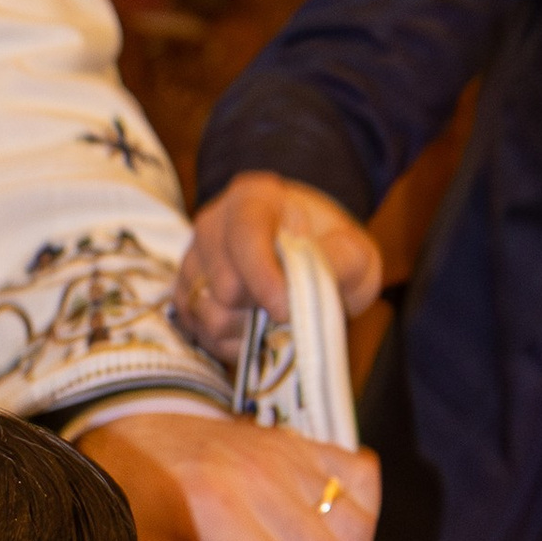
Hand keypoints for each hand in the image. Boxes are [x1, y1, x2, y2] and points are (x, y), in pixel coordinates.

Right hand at [175, 173, 381, 363]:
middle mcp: (214, 223)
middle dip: (260, 309)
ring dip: (245, 331)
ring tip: (271, 320)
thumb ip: (340, 261)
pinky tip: (253, 330)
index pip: (245, 235)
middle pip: (224, 285)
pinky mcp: (186, 292)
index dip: (264, 278)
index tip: (287, 309)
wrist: (310, 259)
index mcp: (255, 197)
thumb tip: (308, 281)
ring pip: (207, 313)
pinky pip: (198, 331)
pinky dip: (229, 343)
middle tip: (289, 310)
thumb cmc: (331, 253)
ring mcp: (194, 258)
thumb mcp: (355, 252)